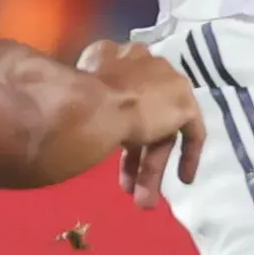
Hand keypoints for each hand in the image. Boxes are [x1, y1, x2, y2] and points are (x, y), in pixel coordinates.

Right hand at [77, 37, 206, 196]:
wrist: (92, 106)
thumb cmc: (68, 105)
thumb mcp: (70, 98)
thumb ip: (80, 103)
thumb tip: (63, 120)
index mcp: (108, 54)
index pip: (118, 88)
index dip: (114, 119)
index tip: (109, 146)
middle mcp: (140, 59)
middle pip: (141, 111)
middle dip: (134, 155)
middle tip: (126, 187)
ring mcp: (165, 79)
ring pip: (159, 127)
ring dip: (149, 166)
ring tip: (143, 199)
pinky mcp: (182, 102)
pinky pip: (190, 131)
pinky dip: (188, 155)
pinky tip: (183, 179)